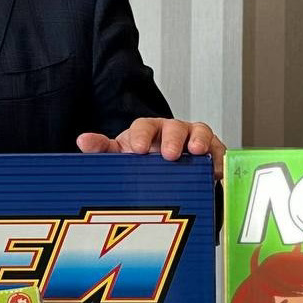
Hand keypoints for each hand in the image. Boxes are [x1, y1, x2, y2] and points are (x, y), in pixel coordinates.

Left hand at [75, 118, 225, 159]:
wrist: (163, 177)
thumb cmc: (141, 162)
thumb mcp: (119, 157)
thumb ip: (102, 149)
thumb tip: (83, 141)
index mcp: (148, 130)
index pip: (144, 125)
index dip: (142, 135)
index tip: (138, 149)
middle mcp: (172, 132)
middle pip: (175, 127)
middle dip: (173, 138)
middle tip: (169, 153)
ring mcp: (193, 141)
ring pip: (200, 133)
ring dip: (200, 141)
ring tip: (197, 153)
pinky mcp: (211, 155)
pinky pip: (218, 153)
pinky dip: (219, 159)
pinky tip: (217, 171)